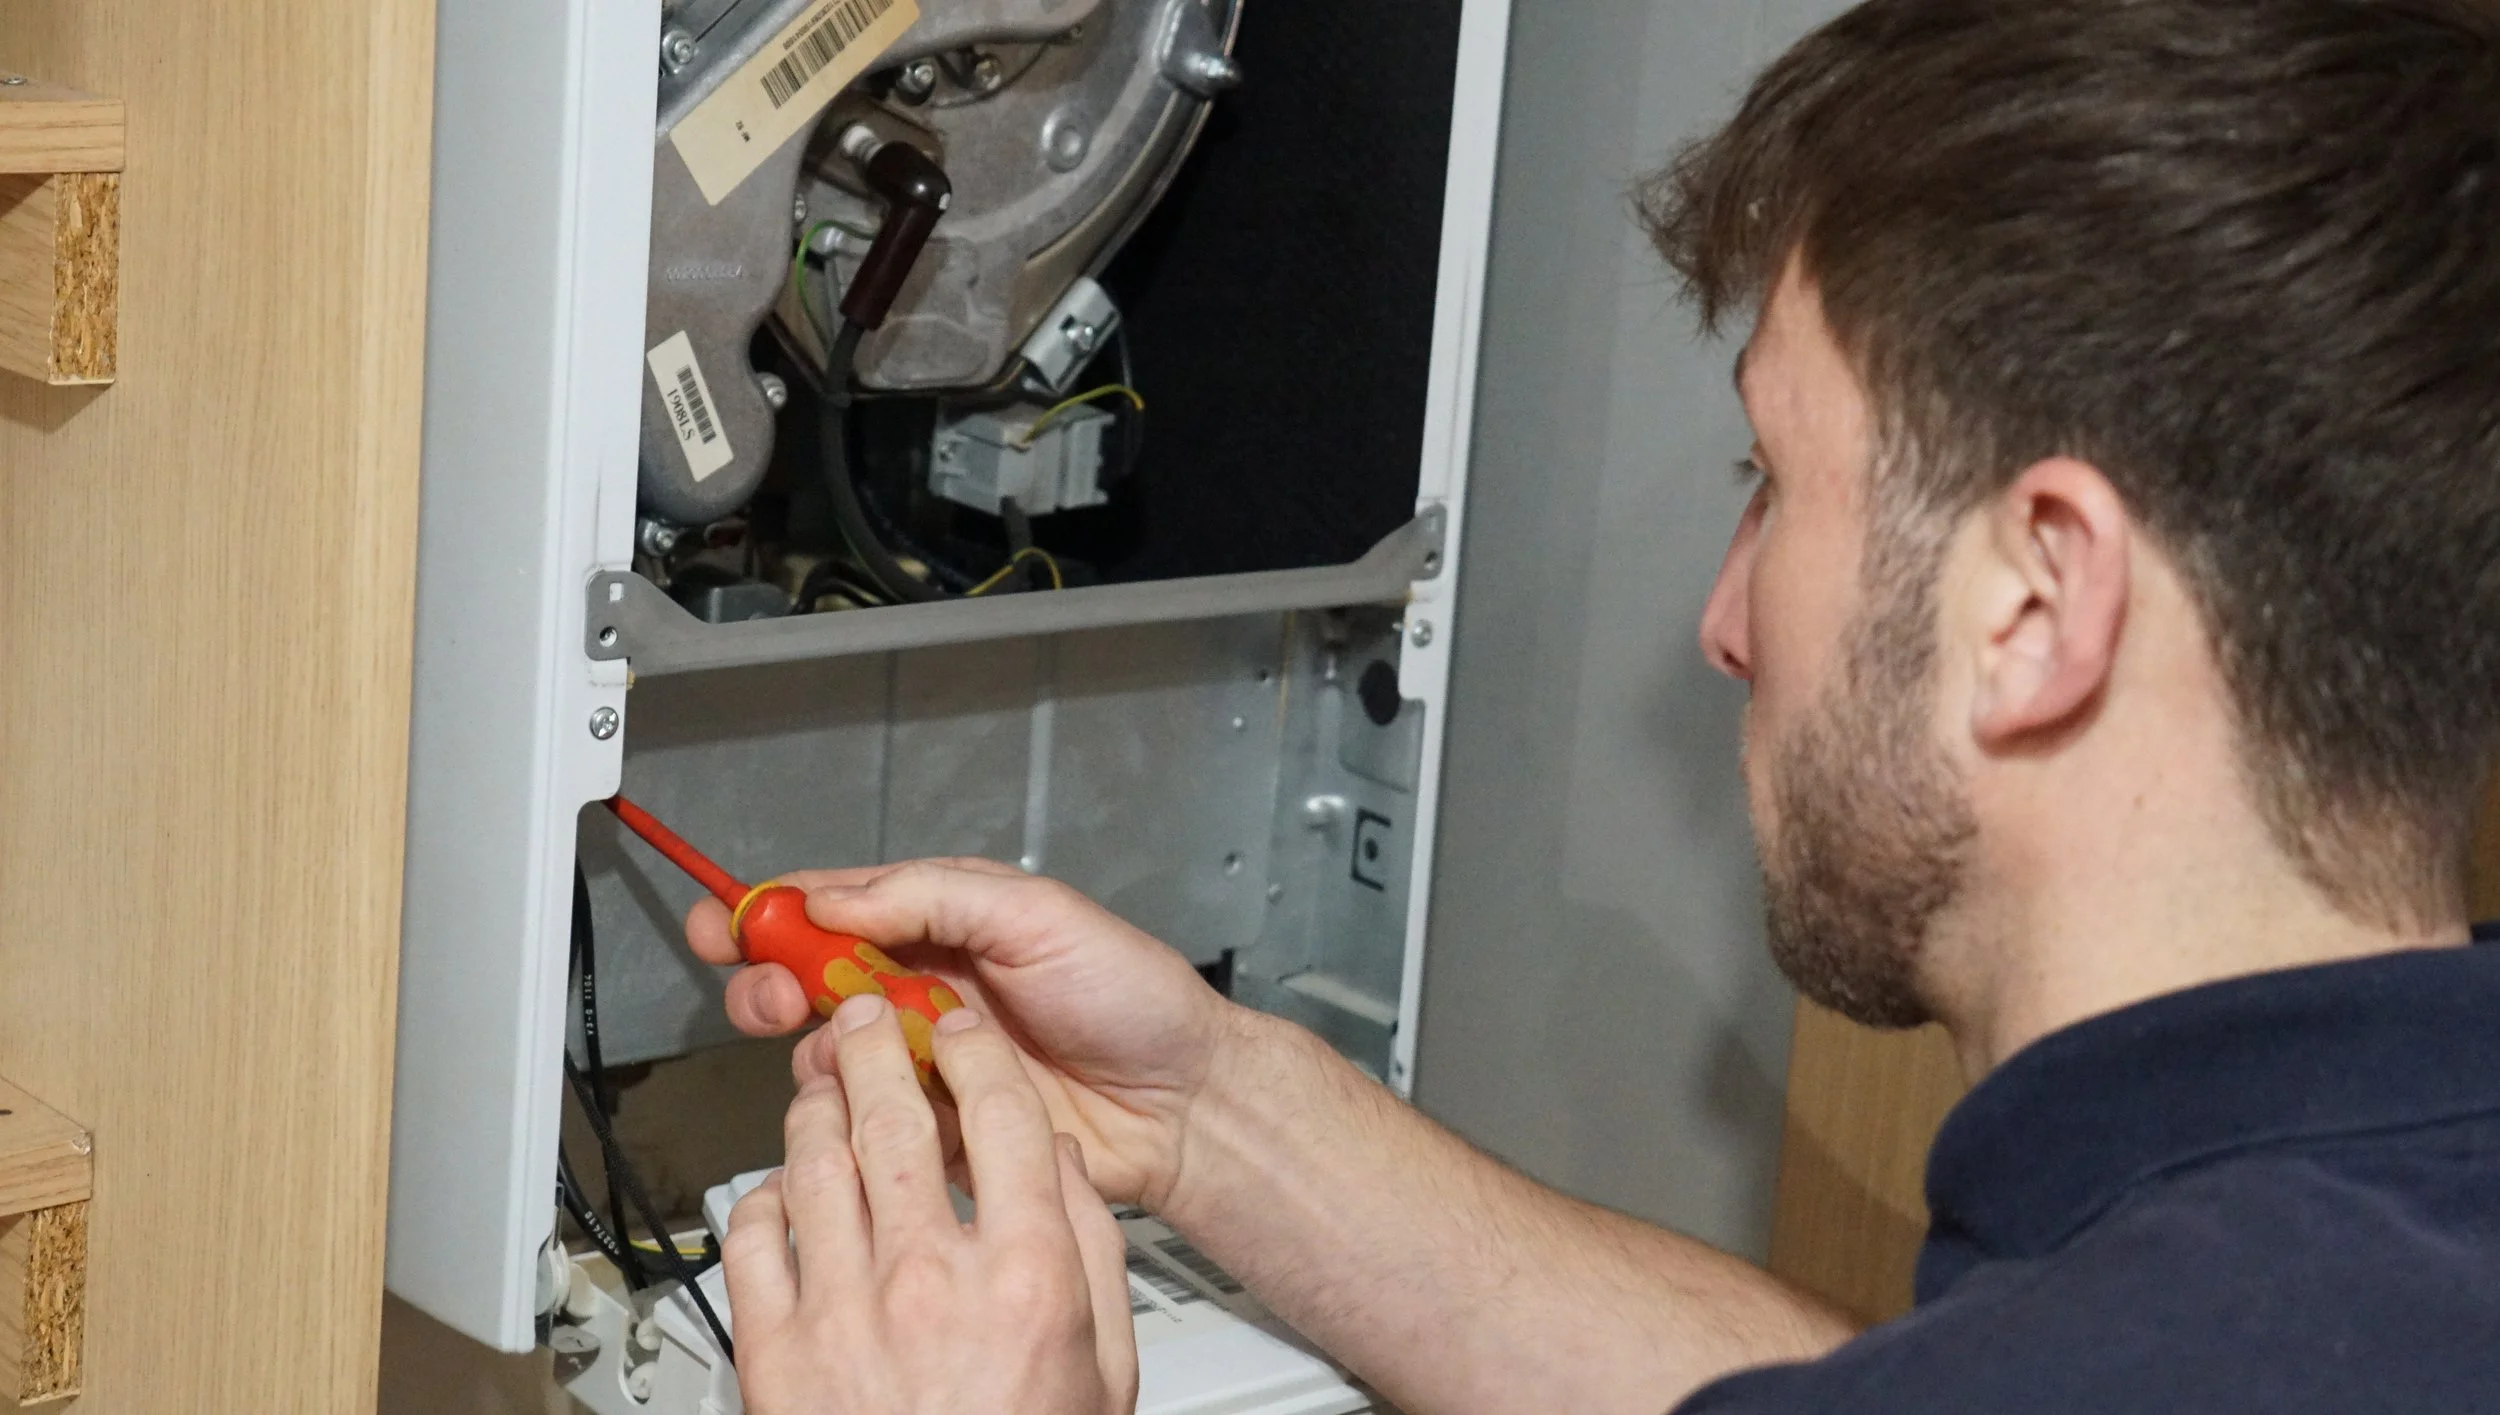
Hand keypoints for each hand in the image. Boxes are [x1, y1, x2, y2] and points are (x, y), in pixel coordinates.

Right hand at [687, 860, 1238, 1209]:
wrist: (1179, 1100)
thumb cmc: (1129, 995)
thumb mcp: (1035, 916)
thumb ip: (931, 897)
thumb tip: (836, 895)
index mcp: (944, 921)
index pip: (835, 906)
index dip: (770, 912)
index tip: (722, 921)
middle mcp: (925, 987)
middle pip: (810, 981)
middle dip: (771, 984)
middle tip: (767, 997)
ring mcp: (927, 1058)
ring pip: (829, 1055)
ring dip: (818, 1053)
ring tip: (846, 1057)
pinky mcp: (936, 1124)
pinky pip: (869, 1121)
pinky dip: (856, 1116)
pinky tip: (880, 1110)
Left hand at [724, 992, 1138, 1414]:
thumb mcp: (1104, 1364)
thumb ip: (1087, 1251)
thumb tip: (1056, 1165)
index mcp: (1023, 1276)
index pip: (1001, 1116)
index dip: (976, 1049)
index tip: (961, 1029)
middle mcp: (929, 1281)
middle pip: (893, 1118)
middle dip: (874, 1047)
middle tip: (866, 1019)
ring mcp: (842, 1312)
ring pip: (813, 1163)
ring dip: (814, 1108)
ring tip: (820, 1086)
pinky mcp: (773, 1352)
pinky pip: (750, 1238)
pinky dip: (761, 1198)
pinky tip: (780, 1191)